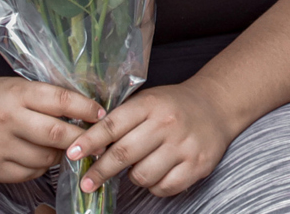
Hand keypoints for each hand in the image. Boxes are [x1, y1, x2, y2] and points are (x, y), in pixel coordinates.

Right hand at [0, 76, 104, 182]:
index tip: (101, 114)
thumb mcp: (19, 87)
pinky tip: (40, 156)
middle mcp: (6, 120)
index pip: (60, 100)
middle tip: (97, 141)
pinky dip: (41, 166)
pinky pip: (29, 173)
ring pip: (45, 158)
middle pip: (56, 134)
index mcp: (17, 94)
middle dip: (81, 138)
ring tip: (65, 147)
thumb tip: (90, 112)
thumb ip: (49, 99)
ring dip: (61, 154)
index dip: (86, 109)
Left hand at [66, 83, 236, 196]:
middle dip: (100, 171)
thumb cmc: (174, 106)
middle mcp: (168, 124)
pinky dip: (155, 186)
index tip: (71, 155)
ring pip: (142, 175)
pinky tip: (159, 172)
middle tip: (87, 182)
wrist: (217, 105)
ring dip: (134, 177)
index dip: (89, 142)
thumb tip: (86, 146)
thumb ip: (122, 120)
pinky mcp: (198, 165)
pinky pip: (163, 187)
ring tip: (138, 168)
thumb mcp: (148, 102)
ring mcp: (185, 145)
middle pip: (124, 154)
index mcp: (151, 104)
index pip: (113, 125)